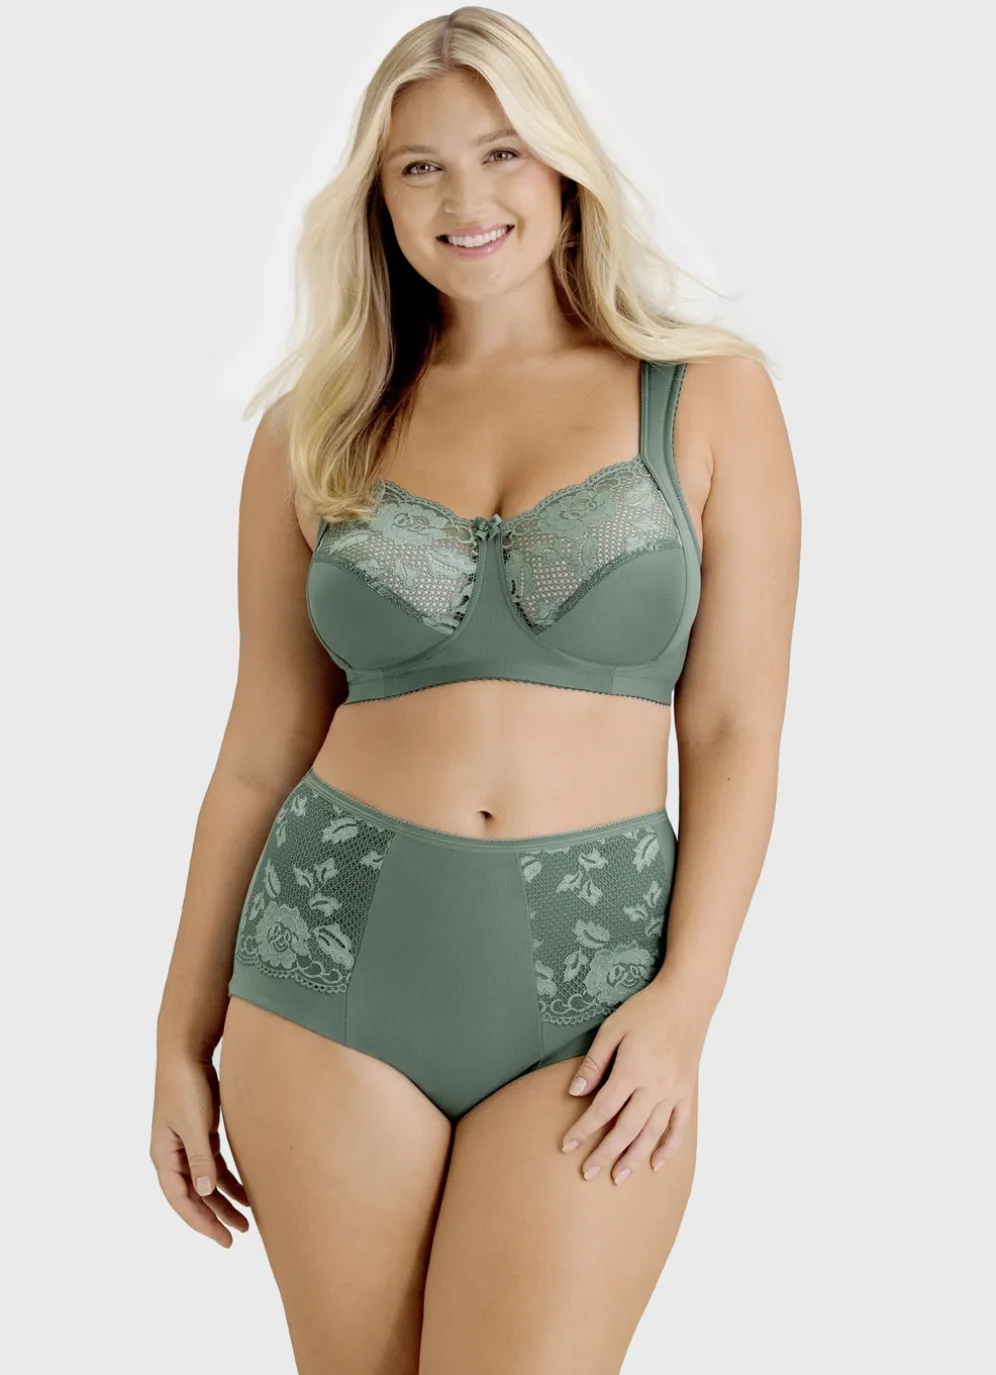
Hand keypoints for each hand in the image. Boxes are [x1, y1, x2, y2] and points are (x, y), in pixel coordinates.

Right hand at [150, 1051, 250, 1246]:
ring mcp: (186, 1144)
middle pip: (194, 1196)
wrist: (187, 1053)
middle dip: (214, 1217)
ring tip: (246, 1221)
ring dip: (224, 1201)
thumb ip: (200, 1159)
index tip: (222, 1239)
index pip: (181, 1200)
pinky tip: (245, 1191)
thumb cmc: (186, 1087)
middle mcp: (172, 1154)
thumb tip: (204, 1192)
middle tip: (236, 1237)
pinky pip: (214, 1166)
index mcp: (164, 1156)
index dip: (201, 1222)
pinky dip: (228, 1180)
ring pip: (206, 1183)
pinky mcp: (201, 1133)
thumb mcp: (195, 1125)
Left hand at [559, 972, 712, 1182]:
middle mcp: (654, 1087)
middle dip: (605, 1154)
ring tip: (618, 1176)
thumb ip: (595, 1062)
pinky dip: (668, 1147)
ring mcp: (674, 1092)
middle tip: (587, 1173)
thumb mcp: (612, 1028)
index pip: (602, 1109)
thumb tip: (575, 1092)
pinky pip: (679, 1126)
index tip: (567, 1145)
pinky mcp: (687, 1092)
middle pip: (626, 1130)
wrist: (687, 999)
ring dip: (634, 1158)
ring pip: (652, 1134)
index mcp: (632, 1071)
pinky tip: (656, 1163)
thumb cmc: (645, 1009)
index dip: (583, 1130)